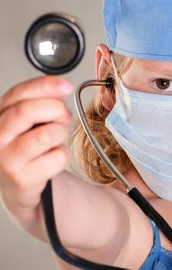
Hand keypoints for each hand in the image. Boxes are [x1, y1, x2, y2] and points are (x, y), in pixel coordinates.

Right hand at [0, 75, 73, 222]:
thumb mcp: (26, 120)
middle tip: (65, 116)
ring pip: (46, 135)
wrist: (17, 183)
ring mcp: (8, 158)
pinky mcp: (23, 178)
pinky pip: (57, 158)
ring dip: (61, 133)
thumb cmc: (24, 147)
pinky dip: (64, 155)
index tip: (66, 86)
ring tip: (56, 139)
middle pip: (28, 111)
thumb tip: (61, 88)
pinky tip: (54, 157)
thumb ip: (39, 101)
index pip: (19, 93)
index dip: (45, 86)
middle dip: (55, 109)